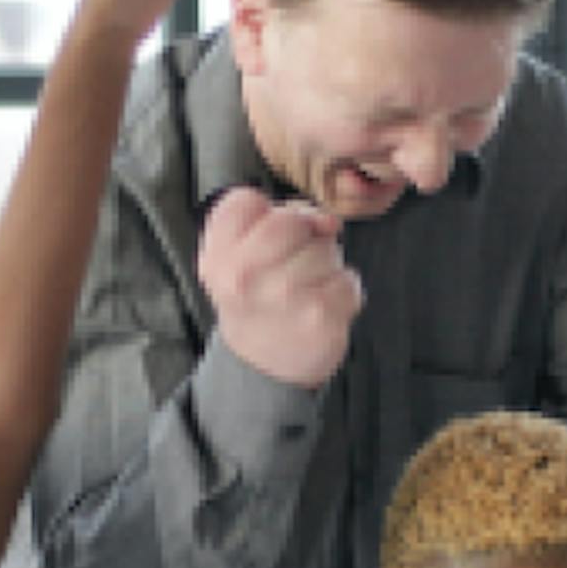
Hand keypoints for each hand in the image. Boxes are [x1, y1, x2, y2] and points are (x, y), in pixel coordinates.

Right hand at [198, 186, 361, 388]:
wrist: (263, 366)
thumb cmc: (258, 301)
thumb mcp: (241, 257)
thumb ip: (277, 220)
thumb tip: (327, 221)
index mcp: (217, 257)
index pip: (246, 201)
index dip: (266, 215)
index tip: (264, 244)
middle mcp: (244, 276)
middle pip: (292, 220)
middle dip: (301, 239)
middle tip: (290, 269)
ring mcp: (284, 296)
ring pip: (326, 249)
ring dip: (325, 267)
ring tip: (304, 293)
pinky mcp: (320, 316)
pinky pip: (349, 280)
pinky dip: (343, 292)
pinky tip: (322, 309)